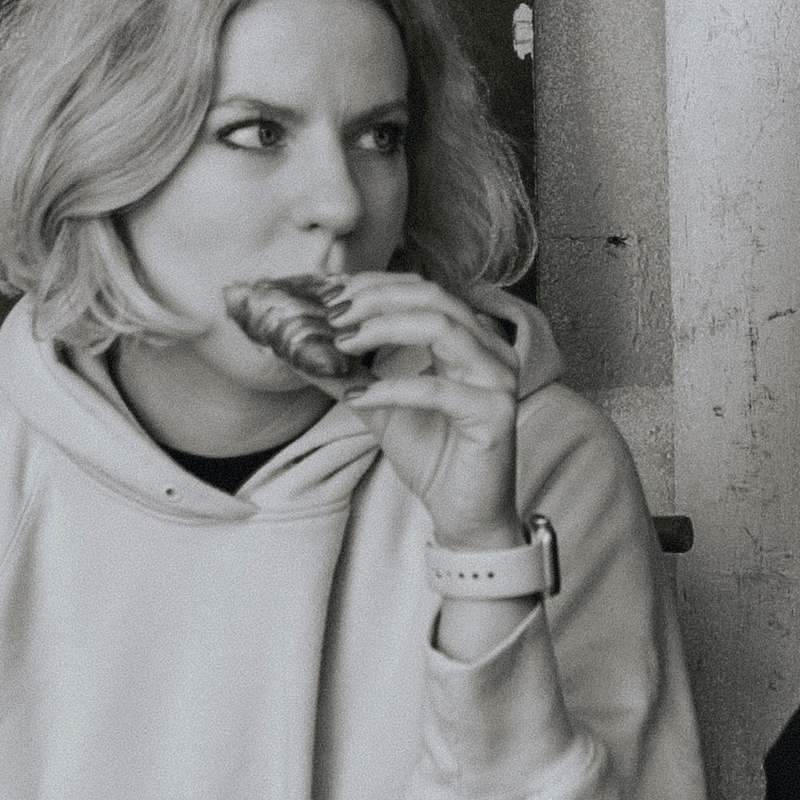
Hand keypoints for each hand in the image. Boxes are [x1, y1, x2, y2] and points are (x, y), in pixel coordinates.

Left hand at [325, 271, 521, 550]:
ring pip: (441, 328)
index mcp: (470, 338)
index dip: (374, 285)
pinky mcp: (493, 414)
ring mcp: (497, 379)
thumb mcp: (380, 406)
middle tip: (331, 316)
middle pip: (432, 298)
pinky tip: (359, 395)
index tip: (329, 295)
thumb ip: (350, 373)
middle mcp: (491, 350)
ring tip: (342, 344)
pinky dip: (393, 387)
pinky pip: (438, 390)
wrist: (466, 514)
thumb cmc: (433, 456)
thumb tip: (302, 349)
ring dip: (384, 329)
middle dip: (375, 300)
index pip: (422, 289)